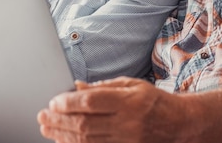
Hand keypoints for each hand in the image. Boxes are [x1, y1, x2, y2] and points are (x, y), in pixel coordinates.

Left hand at [38, 77, 184, 142]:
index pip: (91, 102)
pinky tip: (64, 141)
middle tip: (42, 116)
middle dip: (59, 121)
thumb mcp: (132, 85)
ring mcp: (126, 141)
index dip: (68, 102)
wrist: (179, 125)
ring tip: (47, 129)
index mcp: (129, 101)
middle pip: (85, 124)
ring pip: (87, 141)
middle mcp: (127, 124)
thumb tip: (75, 87)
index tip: (53, 102)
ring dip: (63, 135)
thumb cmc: (154, 101)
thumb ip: (103, 87)